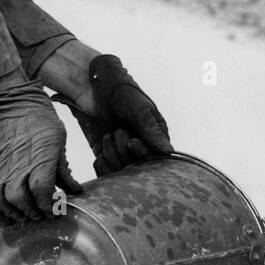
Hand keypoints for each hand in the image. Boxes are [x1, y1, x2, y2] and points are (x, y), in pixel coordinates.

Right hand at [0, 81, 81, 224]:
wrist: (4, 99)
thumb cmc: (37, 117)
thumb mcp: (58, 138)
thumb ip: (63, 168)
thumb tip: (76, 190)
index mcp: (39, 159)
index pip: (43, 193)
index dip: (49, 206)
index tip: (55, 209)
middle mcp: (15, 167)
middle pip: (22, 201)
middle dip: (34, 212)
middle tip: (41, 214)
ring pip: (2, 203)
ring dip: (15, 214)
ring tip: (25, 215)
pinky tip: (6, 213)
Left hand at [66, 54, 173, 175]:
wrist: (95, 90)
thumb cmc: (124, 96)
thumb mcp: (140, 112)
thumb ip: (152, 133)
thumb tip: (169, 152)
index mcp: (156, 138)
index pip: (155, 159)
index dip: (142, 154)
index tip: (132, 141)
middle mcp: (142, 149)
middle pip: (138, 168)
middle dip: (125, 150)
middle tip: (119, 130)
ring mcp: (124, 155)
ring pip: (121, 171)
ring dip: (112, 151)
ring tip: (108, 134)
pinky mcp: (108, 159)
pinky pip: (106, 174)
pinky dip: (102, 162)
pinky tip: (101, 148)